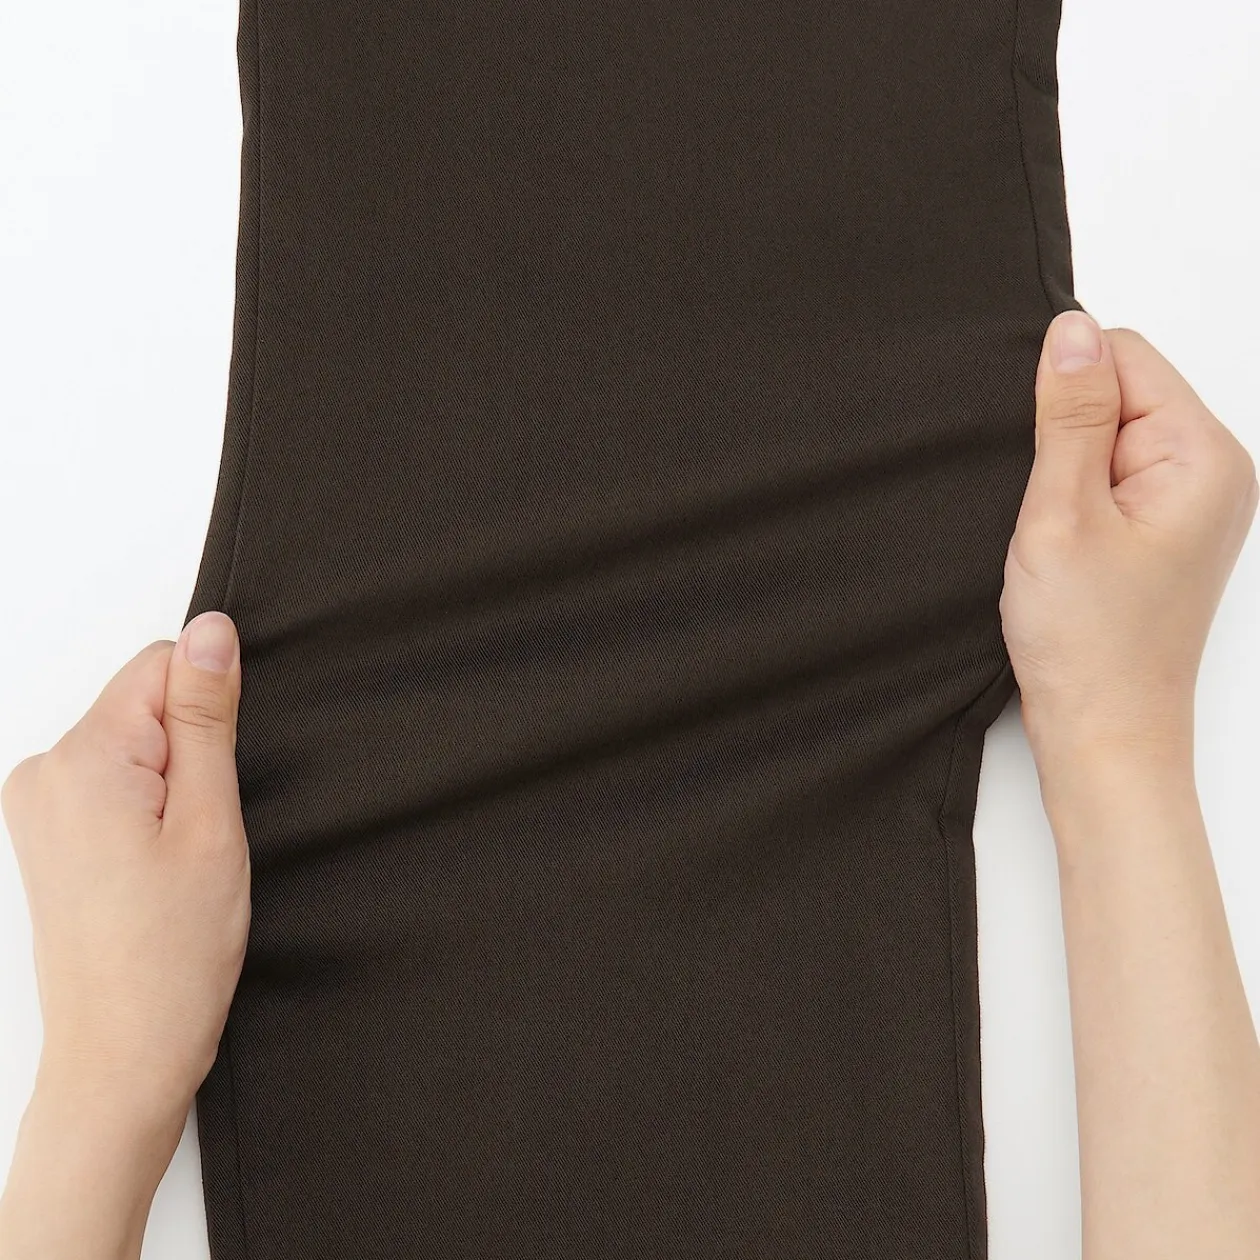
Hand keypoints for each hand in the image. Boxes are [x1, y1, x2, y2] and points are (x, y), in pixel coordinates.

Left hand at [1, 612, 249, 1131]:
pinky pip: (115, 780)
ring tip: (176, 859)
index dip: (211, 715)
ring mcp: (39, 804)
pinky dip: (148, 808)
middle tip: (199, 835)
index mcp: (82, 760)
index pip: (163, 665)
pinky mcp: (47, 831)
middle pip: (146, 704)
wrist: (121, 1056)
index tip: (215, 786)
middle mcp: (43, 772)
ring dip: (172, 786)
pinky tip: (156, 868)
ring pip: (136, 744)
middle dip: (191, 753)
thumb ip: (207, 717)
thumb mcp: (211, 822)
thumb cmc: (171, 955)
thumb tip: (212, 630)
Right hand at [999, 312, 1256, 763]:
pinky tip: (1058, 540)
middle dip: (1062, 433)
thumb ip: (1068, 416)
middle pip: (1121, 392)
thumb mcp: (1062, 515)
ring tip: (1052, 530)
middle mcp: (1210, 472)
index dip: (1062, 391)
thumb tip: (1069, 328)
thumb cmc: (1090, 645)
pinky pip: (1108, 477)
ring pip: (1106, 437)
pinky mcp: (1161, 531)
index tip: (1032, 454)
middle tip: (1044, 506)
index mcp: (1204, 457)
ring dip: (1063, 470)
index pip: (1125, 356)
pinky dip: (1071, 498)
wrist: (1102, 735)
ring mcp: (1188, 504)